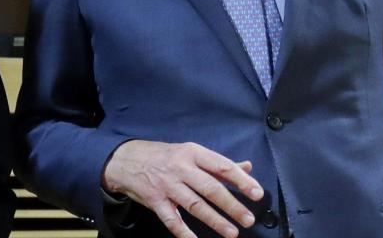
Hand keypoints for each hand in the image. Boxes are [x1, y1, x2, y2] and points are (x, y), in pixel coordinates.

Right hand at [101, 140, 262, 237]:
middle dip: (231, 205)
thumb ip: (218, 163)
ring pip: (194, 205)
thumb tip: (247, 168)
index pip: (221, 166)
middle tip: (248, 219)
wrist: (126, 159)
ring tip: (232, 232)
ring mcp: (167, 185)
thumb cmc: (163, 156)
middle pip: (210, 188)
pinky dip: (183, 233)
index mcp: (192, 153)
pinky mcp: (155, 200)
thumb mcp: (190, 153)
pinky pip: (171, 219)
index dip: (240, 181)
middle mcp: (180, 168)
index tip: (257, 193)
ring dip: (215, 220)